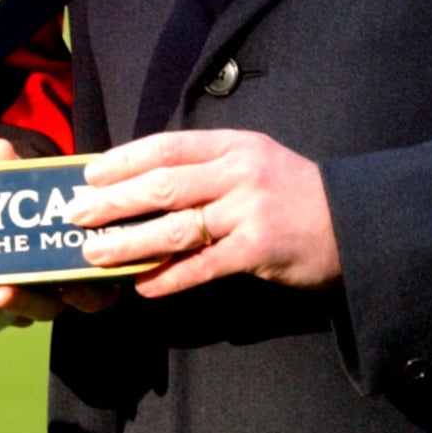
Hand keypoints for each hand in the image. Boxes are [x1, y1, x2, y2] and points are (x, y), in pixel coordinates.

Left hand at [0, 139, 121, 333]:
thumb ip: (7, 175)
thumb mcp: (13, 190)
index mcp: (68, 268)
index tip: (69, 287)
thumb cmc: (15, 207)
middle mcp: (43, 296)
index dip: (85, 294)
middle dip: (19, 302)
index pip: (91, 292)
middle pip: (40, 311)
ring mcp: (5, 309)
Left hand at [68, 129, 339, 297]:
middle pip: (164, 185)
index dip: (124, 160)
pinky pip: (204, 266)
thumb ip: (206, 170)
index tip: (90, 175)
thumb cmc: (292, 194)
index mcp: (232, 145)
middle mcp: (239, 172)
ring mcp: (250, 211)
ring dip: (130, 242)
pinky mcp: (260, 249)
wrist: (354, 223)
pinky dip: (169, 277)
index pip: (167, 146)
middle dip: (114, 202)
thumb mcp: (252, 163)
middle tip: (77, 216)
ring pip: (176, 227)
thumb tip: (142, 185)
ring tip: (96, 255)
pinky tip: (143, 286)